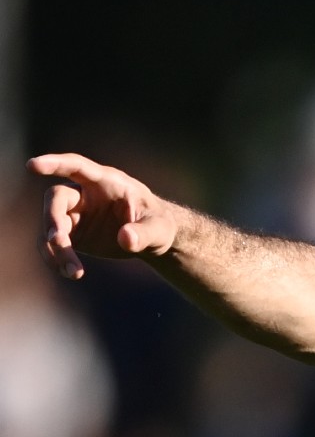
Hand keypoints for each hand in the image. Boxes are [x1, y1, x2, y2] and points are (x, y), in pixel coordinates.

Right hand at [29, 153, 179, 278]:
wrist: (153, 238)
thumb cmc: (158, 224)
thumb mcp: (159, 229)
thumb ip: (144, 233)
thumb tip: (126, 238)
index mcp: (107, 182)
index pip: (77, 166)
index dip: (55, 163)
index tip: (33, 165)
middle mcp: (85, 195)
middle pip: (56, 199)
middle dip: (53, 219)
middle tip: (58, 241)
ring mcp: (75, 214)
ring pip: (51, 226)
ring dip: (56, 249)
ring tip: (74, 272)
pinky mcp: (72, 234)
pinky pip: (53, 245)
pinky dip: (57, 259)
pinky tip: (72, 273)